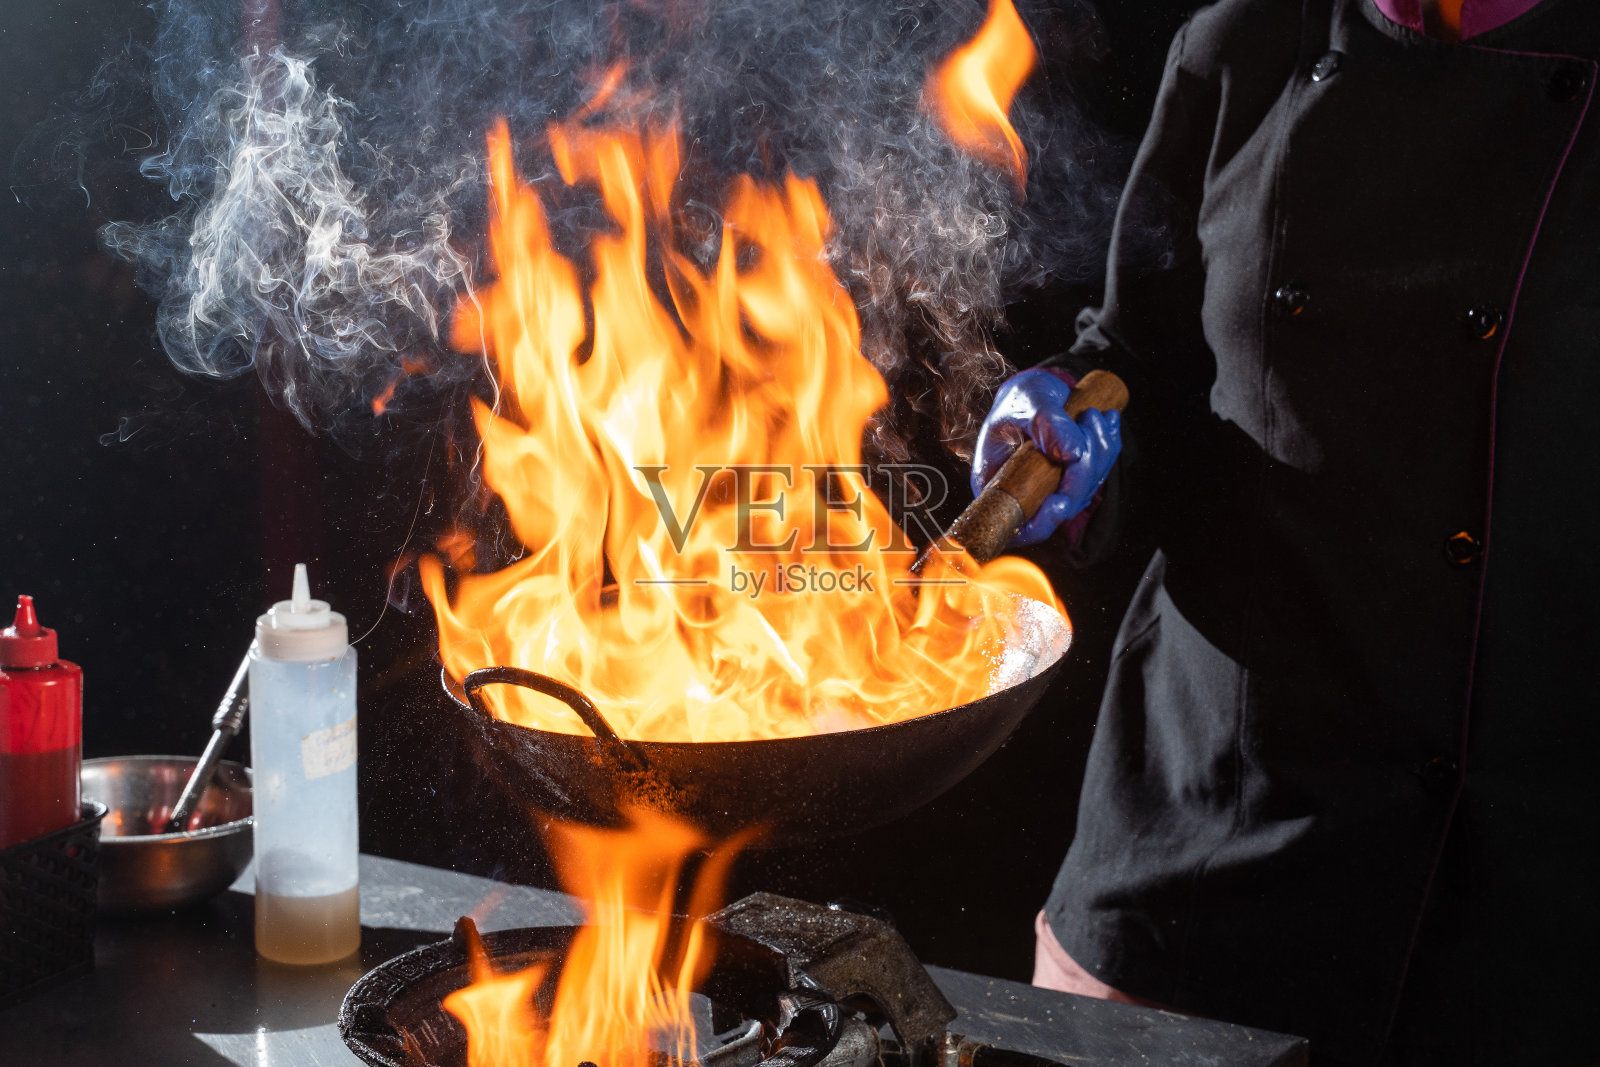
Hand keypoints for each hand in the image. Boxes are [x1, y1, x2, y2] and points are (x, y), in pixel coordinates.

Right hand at [971, 368, 1121, 546]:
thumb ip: (1046, 422)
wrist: (1036, 391)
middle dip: (1084, 468)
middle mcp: (1021, 493)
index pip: (1015, 522)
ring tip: (1094, 414)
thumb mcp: (1026, 400)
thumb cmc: (1021, 397)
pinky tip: (1108, 421)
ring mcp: (1049, 490)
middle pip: (1060, 506)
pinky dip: (1108, 448)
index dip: (1040, 522)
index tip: (1061, 501)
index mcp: (995, 483)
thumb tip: (1073, 453)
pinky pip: (1097, 476)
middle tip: (1089, 421)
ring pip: (1084, 491)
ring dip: (1099, 452)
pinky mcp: (1070, 480)